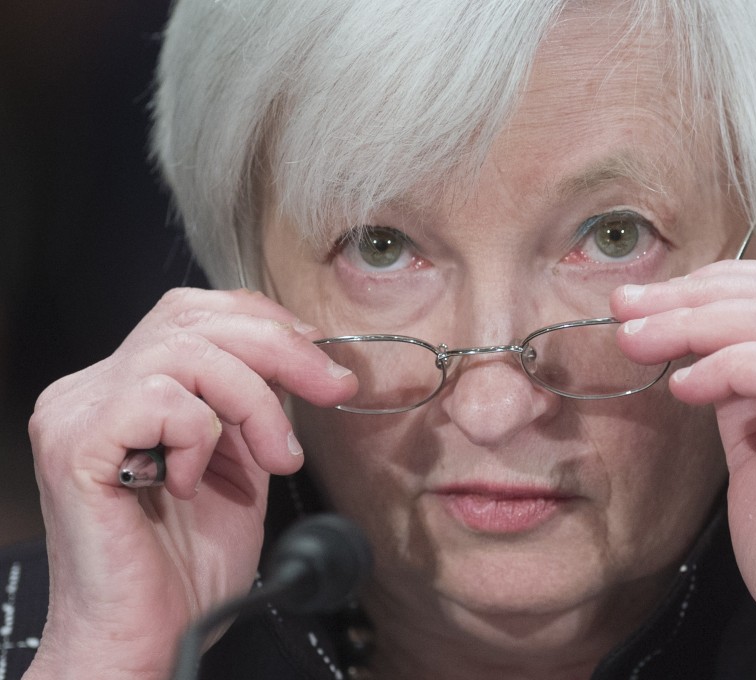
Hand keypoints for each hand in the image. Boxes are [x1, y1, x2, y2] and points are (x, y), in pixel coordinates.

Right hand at [25, 288, 355, 678]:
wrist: (149, 637)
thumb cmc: (186, 566)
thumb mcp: (241, 464)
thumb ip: (254, 404)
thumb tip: (302, 355)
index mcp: (129, 386)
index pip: (194, 312)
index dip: (264, 322)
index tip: (322, 360)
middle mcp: (94, 388)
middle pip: (193, 318)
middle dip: (282, 349)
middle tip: (333, 388)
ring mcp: (77, 410)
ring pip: (185, 350)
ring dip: (253, 404)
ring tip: (273, 461)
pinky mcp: (75, 443)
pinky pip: (161, 399)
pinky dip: (199, 438)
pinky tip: (189, 485)